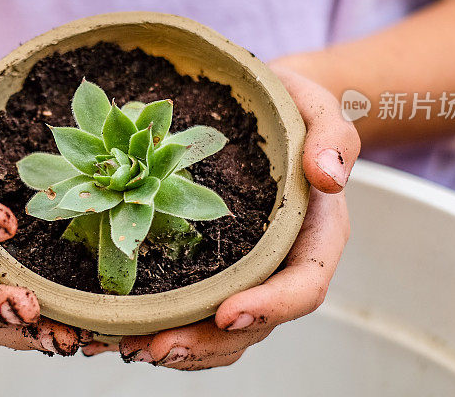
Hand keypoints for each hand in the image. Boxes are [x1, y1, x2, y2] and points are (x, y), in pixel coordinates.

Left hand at [84, 65, 358, 368]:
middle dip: (208, 341)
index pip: (304, 285)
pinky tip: (121, 327)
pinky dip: (164, 324)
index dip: (271, 305)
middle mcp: (283, 262)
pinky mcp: (216, 264)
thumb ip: (334, 137)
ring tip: (128, 346)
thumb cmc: (295, 109)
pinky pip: (196, 308)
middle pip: (256, 322)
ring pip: (223, 329)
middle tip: (157, 346)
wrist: (267, 108)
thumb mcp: (320, 108)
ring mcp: (249, 269)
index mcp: (315, 234)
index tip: (228, 311)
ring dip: (182, 346)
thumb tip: (328, 176)